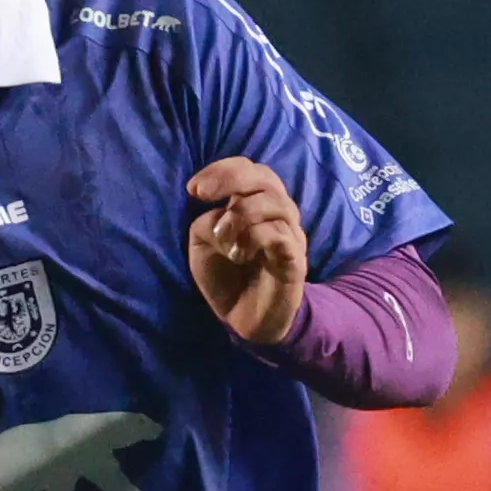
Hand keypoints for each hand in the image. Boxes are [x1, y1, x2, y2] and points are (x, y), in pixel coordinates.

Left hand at [187, 158, 311, 345]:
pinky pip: (280, 234)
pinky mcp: (296, 260)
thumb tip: (221, 213)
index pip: (250, 170)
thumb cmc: (227, 277)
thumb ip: (207, 221)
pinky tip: (239, 255)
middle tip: (203, 197)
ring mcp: (291, 236)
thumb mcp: (203, 244)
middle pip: (266, 177)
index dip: (222, 171)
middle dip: (231, 180)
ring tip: (223, 239)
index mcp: (257, 205)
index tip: (194, 190)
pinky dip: (254, 238)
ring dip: (239, 215)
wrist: (245, 320)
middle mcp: (279, 214)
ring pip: (274, 203)